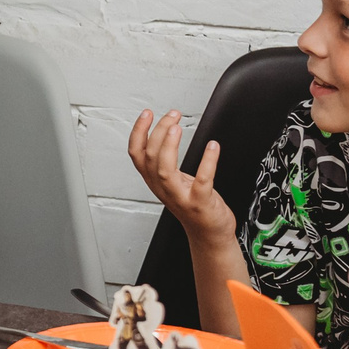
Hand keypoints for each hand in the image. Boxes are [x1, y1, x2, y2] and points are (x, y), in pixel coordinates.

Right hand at [126, 110, 229, 239]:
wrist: (209, 234)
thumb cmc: (193, 206)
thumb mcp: (172, 182)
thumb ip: (165, 162)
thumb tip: (165, 132)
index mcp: (155, 181)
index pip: (136, 154)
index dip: (138, 132)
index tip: (147, 114)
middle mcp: (163, 188)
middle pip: (150, 157)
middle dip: (158, 131)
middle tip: (172, 115)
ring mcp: (181, 197)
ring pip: (165, 170)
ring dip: (169, 146)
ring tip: (177, 127)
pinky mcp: (200, 203)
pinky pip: (202, 180)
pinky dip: (207, 162)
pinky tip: (212, 146)